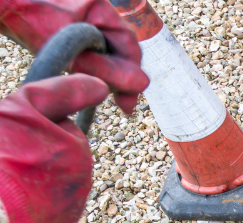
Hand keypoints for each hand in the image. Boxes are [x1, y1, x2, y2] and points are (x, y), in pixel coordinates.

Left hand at [0, 0, 147, 113]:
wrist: (4, 5)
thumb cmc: (29, 17)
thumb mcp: (68, 47)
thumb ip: (104, 66)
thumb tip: (141, 84)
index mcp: (102, 9)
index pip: (129, 46)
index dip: (132, 76)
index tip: (128, 105)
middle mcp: (100, 14)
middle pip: (121, 52)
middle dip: (121, 77)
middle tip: (121, 105)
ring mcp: (89, 22)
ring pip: (109, 55)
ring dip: (107, 75)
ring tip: (108, 96)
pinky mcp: (77, 32)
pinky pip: (95, 54)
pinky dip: (95, 70)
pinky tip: (91, 83)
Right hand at [0, 75, 108, 222]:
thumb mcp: (22, 107)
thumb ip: (62, 93)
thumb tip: (100, 85)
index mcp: (78, 148)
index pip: (61, 129)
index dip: (32, 128)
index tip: (13, 136)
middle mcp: (84, 178)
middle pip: (60, 158)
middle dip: (36, 156)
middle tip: (7, 160)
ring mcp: (75, 206)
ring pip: (55, 183)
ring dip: (35, 180)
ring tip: (8, 181)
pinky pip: (51, 210)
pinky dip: (34, 206)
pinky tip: (13, 202)